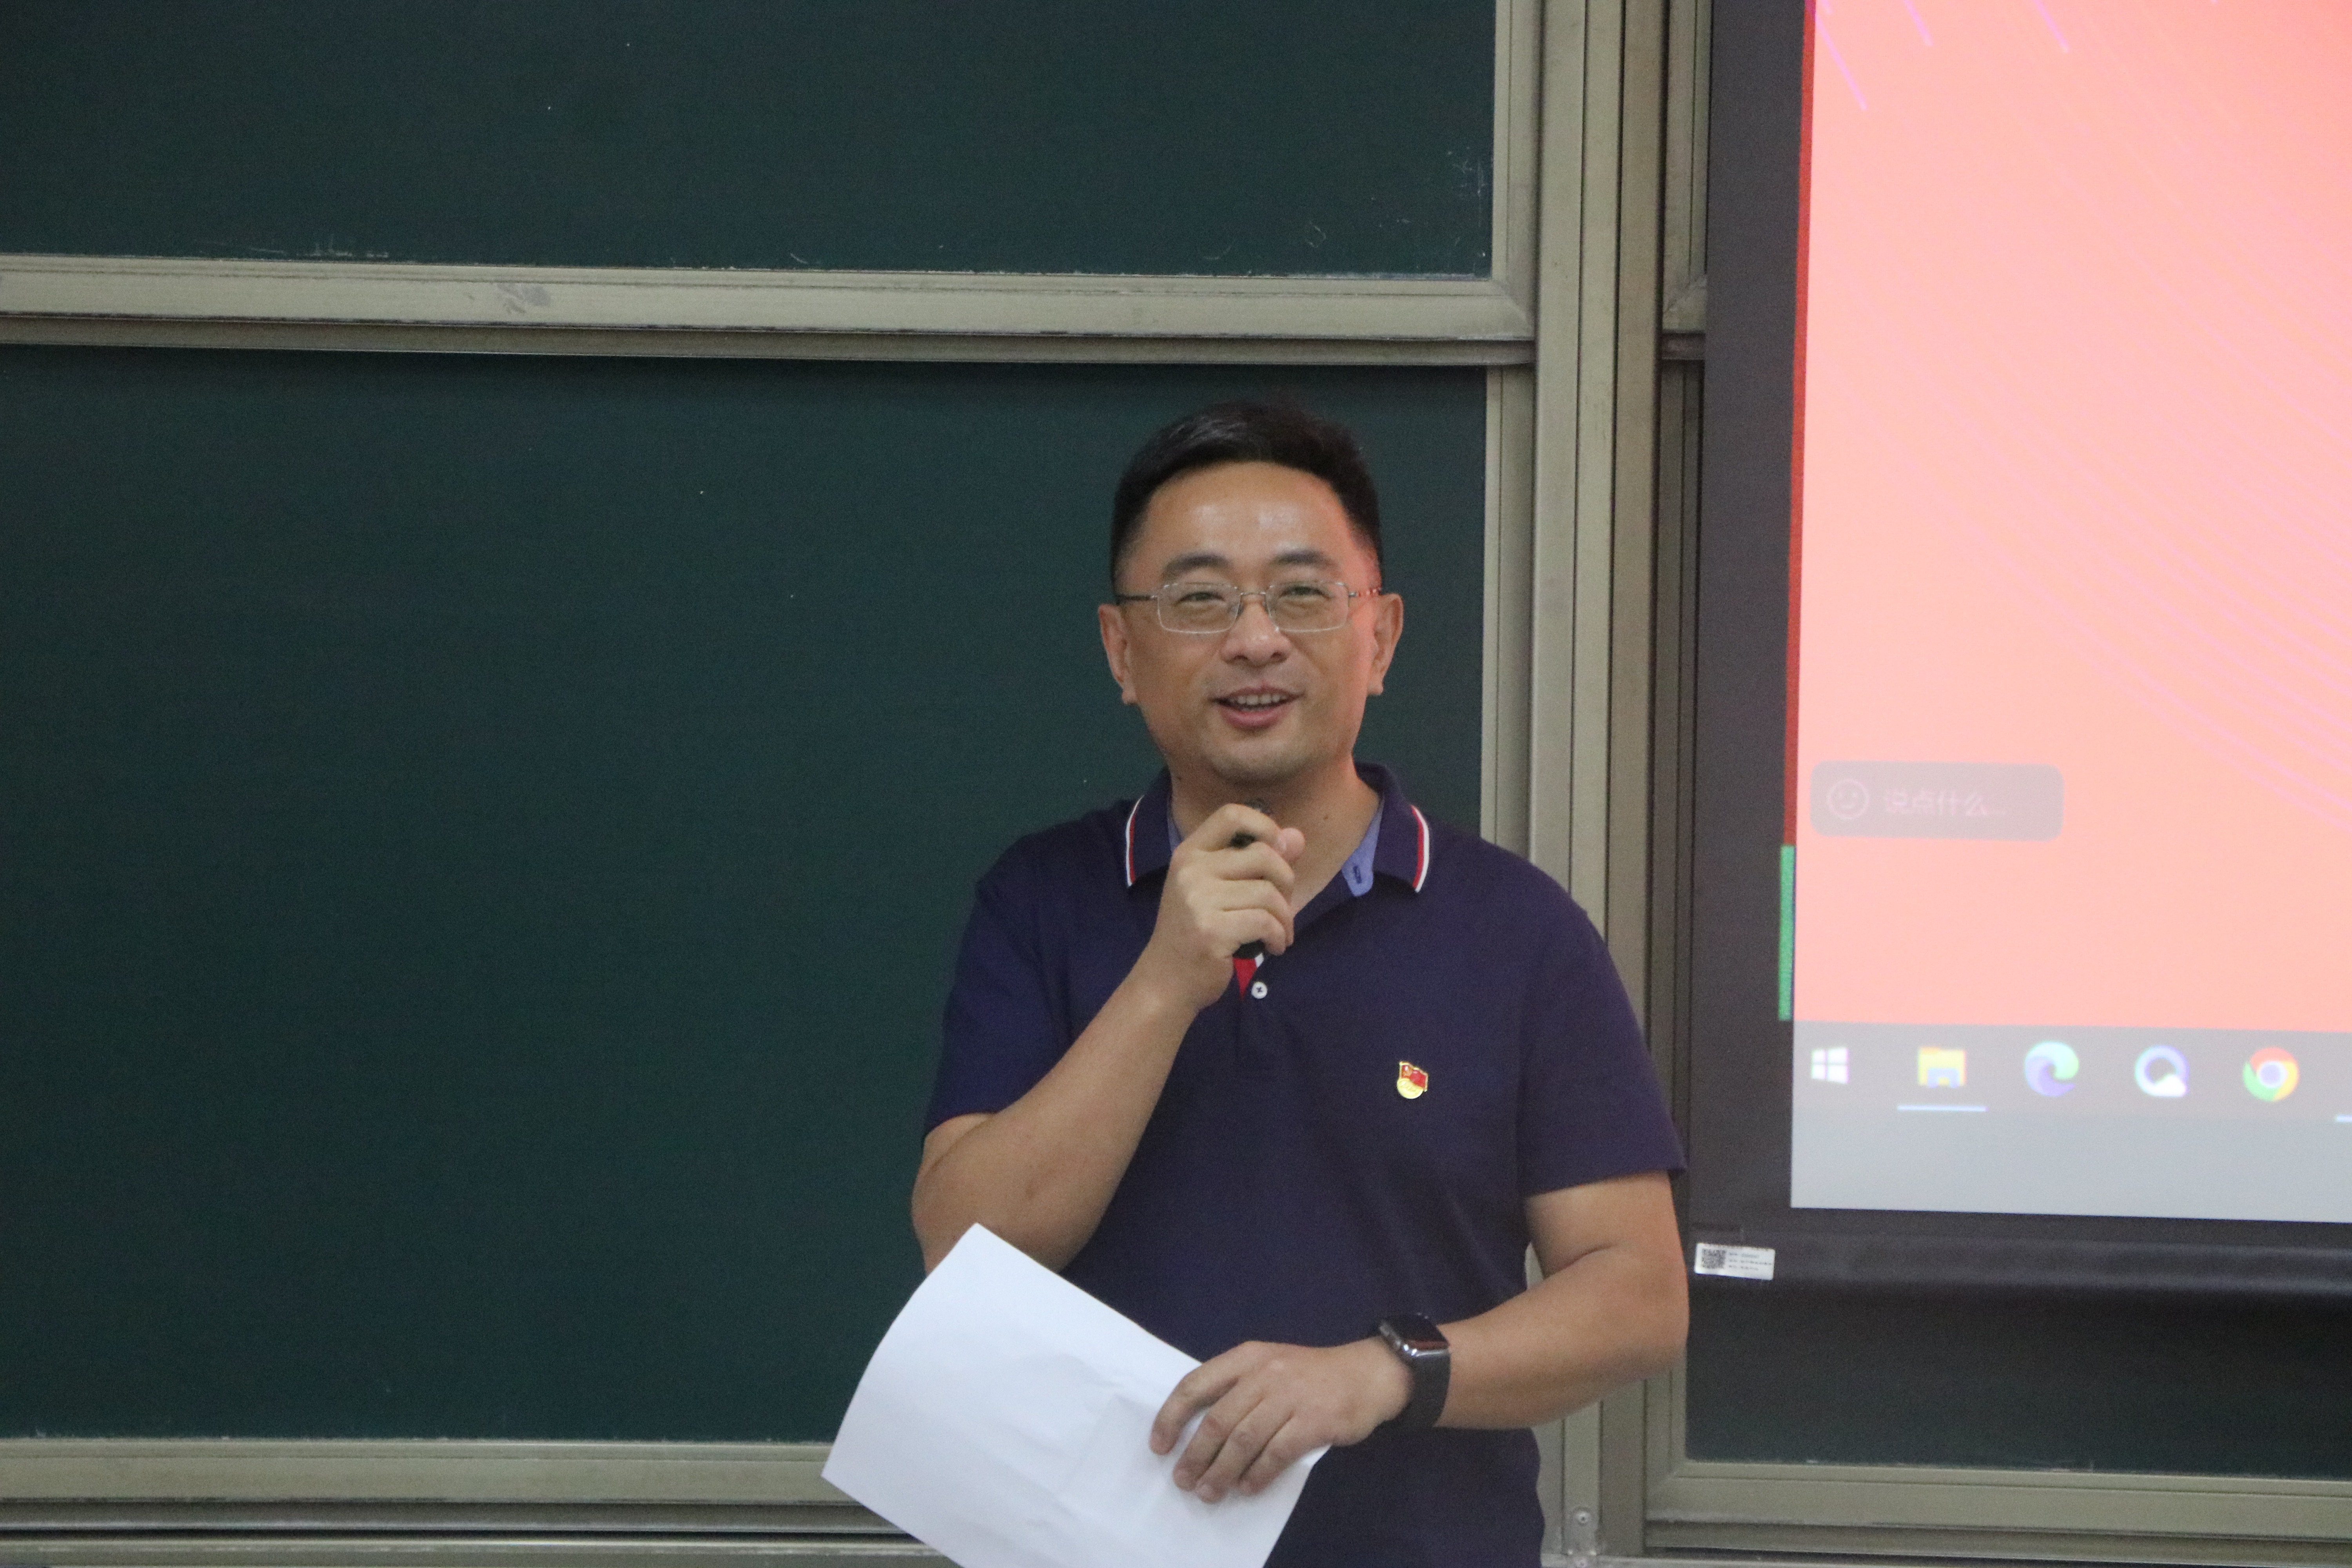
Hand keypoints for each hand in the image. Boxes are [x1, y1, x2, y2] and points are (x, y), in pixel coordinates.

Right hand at [1133, 803, 1305, 1013]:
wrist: (1167, 982)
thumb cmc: (1196, 933)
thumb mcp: (1221, 891)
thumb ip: (1258, 863)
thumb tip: (1298, 837)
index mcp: (1190, 853)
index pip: (1232, 814)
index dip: (1265, 826)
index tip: (1278, 853)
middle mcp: (1190, 870)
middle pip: (1264, 855)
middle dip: (1286, 883)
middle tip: (1281, 908)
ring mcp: (1198, 899)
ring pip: (1269, 893)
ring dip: (1285, 918)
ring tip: (1279, 934)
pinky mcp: (1211, 930)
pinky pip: (1265, 922)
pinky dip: (1279, 937)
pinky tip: (1274, 947)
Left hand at [1149, 1338, 1410, 1501]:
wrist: (1368, 1373)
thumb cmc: (1311, 1374)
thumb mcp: (1270, 1364)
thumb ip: (1238, 1388)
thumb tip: (1200, 1434)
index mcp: (1247, 1357)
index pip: (1195, 1384)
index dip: (1171, 1417)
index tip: (1158, 1446)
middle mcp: (1264, 1374)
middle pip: (1217, 1420)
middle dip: (1195, 1455)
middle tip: (1183, 1481)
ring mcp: (1290, 1396)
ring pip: (1243, 1440)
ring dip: (1222, 1472)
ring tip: (1209, 1492)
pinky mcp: (1313, 1421)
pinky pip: (1276, 1453)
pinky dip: (1257, 1475)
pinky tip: (1247, 1488)